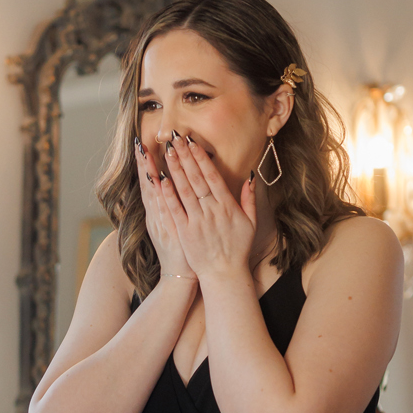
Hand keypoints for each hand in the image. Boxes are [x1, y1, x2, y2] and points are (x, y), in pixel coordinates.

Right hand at [134, 138, 195, 278]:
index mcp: (157, 212)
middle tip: (138, 143)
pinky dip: (161, 195)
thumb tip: (167, 187)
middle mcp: (155, 214)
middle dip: (143, 163)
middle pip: (147, 184)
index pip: (151, 183)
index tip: (142, 145)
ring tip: (145, 153)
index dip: (146, 164)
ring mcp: (161, 221)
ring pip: (153, 192)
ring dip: (150, 172)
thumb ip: (170, 206)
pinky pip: (165, 208)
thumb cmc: (180, 249)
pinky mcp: (170, 229)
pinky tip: (158, 180)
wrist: (180, 274)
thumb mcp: (171, 225)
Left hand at [159, 135, 256, 281]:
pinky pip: (175, 210)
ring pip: (184, 190)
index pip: (212, 176)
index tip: (193, 142)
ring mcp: (197, 221)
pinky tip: (161, 179)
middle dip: (186, 156)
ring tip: (168, 150)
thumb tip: (250, 176)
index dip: (201, 158)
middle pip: (196, 178)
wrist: (224, 275)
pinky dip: (168, 194)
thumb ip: (249, 199)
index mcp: (227, 206)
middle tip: (176, 137)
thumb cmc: (237, 249)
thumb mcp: (250, 223)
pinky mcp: (185, 232)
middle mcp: (211, 210)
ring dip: (175, 169)